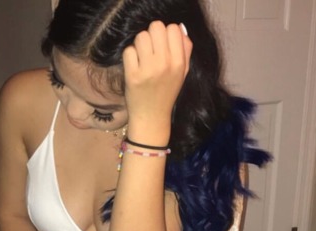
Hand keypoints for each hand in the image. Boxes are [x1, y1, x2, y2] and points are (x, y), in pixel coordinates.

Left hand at [123, 22, 192, 136]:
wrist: (152, 118)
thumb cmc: (166, 93)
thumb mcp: (182, 73)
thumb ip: (185, 49)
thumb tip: (179, 27)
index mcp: (179, 63)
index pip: (173, 28)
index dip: (166, 34)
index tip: (163, 46)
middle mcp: (165, 64)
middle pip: (156, 27)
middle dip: (152, 36)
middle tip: (150, 50)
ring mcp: (148, 70)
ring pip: (141, 36)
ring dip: (139, 45)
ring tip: (142, 59)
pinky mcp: (133, 75)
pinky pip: (129, 51)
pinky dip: (130, 57)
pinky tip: (134, 67)